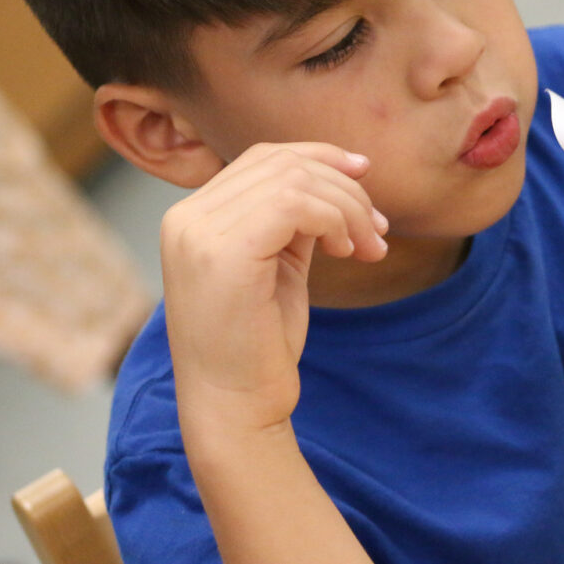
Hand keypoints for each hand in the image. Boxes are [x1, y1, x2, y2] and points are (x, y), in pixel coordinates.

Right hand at [161, 143, 388, 432]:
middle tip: (377, 231)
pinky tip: (346, 252)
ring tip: (367, 247)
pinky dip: (335, 220)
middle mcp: (185, 216)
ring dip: (348, 208)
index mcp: (191, 216)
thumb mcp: (278, 263)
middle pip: (283, 163)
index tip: (365, 175)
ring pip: (294, 180)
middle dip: (344, 187)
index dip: (320, 156)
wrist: (234, 408)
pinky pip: (295, 205)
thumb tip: (344, 171)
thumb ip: (294, 218)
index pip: (262, 157)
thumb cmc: (259, 344)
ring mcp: (199, 233)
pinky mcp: (224, 253)